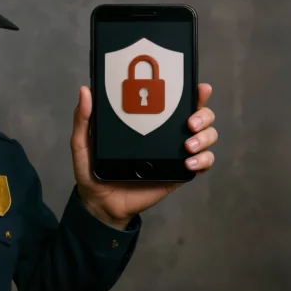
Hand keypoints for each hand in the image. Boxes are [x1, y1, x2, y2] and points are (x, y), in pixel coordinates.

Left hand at [70, 83, 217, 227]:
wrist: (101, 203)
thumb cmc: (93, 170)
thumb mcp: (84, 143)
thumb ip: (84, 119)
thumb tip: (85, 90)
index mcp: (149, 120)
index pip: (176, 100)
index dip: (193, 92)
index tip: (199, 88)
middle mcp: (167, 133)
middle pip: (201, 116)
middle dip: (203, 114)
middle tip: (190, 123)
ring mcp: (175, 153)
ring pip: (207, 137)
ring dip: (205, 137)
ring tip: (188, 145)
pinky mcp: (178, 174)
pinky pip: (203, 164)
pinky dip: (204, 161)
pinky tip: (188, 164)